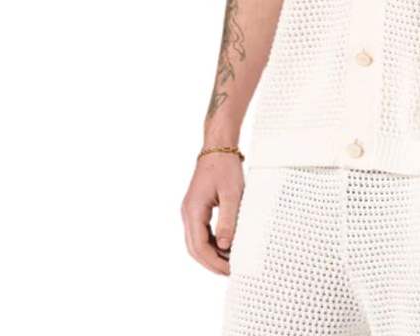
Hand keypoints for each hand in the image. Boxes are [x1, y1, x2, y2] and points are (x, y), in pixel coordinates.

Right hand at [180, 152, 244, 274]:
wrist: (218, 148)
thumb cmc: (225, 168)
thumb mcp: (232, 194)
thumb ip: (228, 220)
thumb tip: (225, 246)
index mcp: (193, 211)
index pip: (199, 247)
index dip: (213, 262)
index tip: (230, 270)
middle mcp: (188, 213)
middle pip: (194, 248)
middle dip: (211, 262)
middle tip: (231, 271)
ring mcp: (191, 211)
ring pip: (196, 242)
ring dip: (211, 254)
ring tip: (230, 262)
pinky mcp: (197, 209)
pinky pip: (201, 232)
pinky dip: (211, 243)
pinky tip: (226, 246)